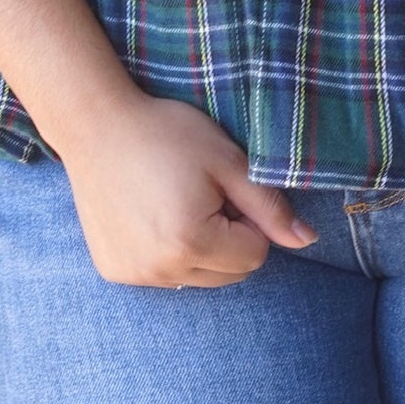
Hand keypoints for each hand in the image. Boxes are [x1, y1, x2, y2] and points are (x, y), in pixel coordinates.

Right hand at [58, 88, 318, 287]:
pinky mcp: (115, 272)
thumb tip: (308, 241)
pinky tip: (150, 213)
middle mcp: (160, 271)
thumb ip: (269, 205)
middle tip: (200, 192)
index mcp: (192, 243)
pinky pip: (163, 275)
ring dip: (200, 248)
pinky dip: (167, 252)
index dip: (248, 219)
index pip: (255, 255)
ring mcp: (134, 276)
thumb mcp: (226, 160)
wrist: (96, 126)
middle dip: (228, 238)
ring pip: (198, 278)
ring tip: (175, 200)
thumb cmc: (167, 133)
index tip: (223, 187)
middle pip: (229, 274)